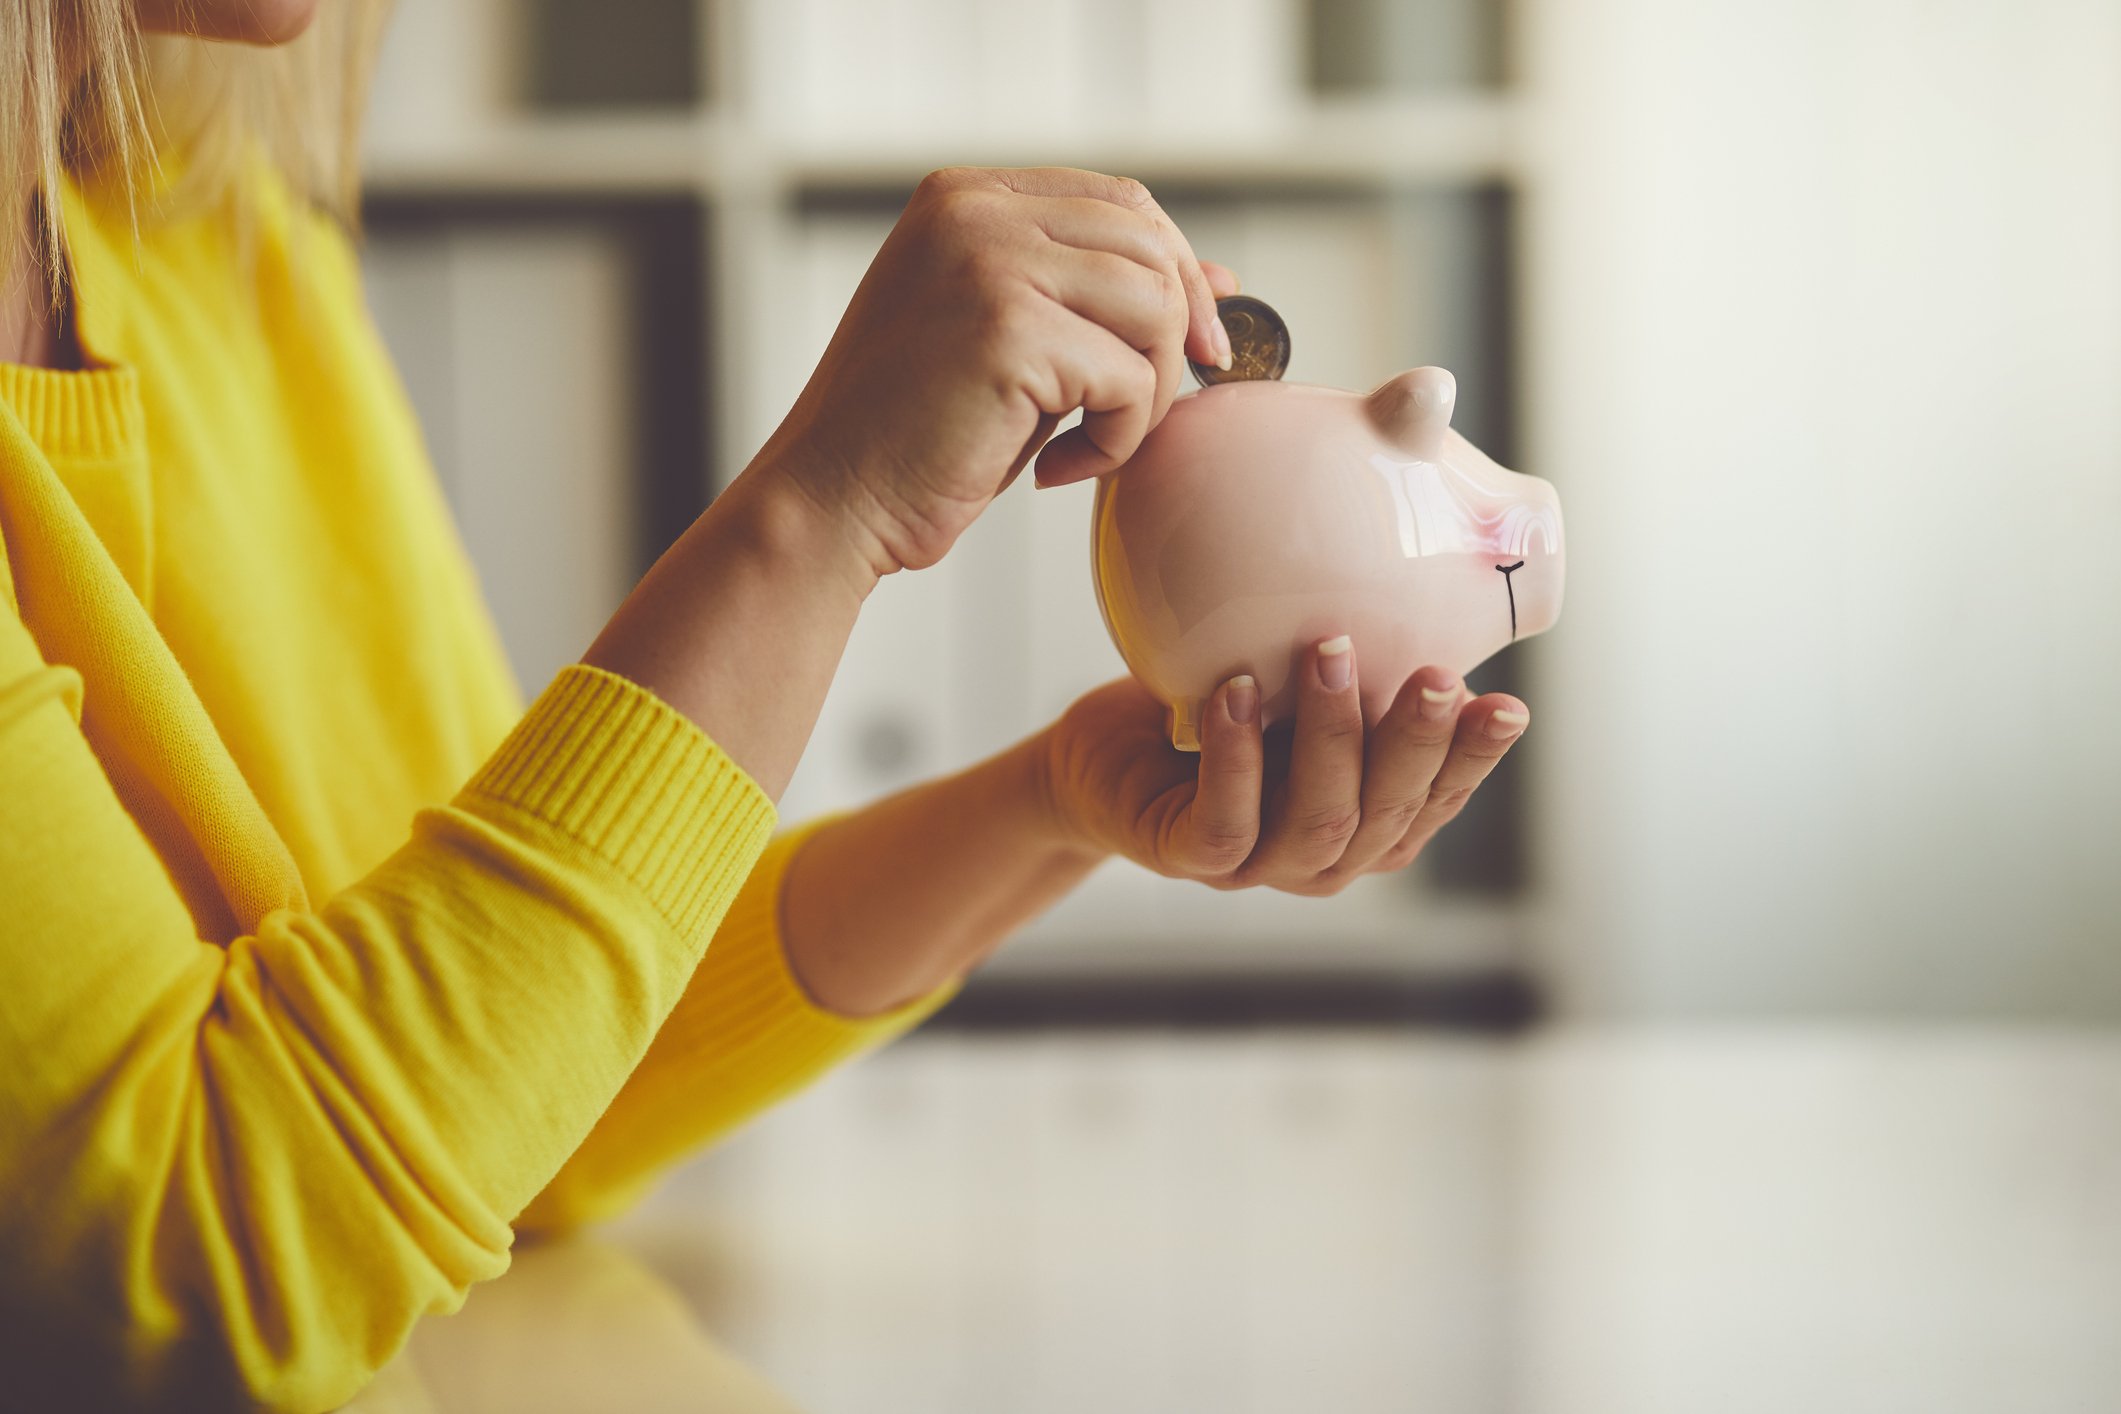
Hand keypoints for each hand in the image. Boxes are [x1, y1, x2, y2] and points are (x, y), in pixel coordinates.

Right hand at [755, 166, 1234, 574]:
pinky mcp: (1008, 331)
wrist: (829, 502)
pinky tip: (1054, 468)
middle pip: (1150, 244)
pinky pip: (1129, 379)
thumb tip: (1221, 279)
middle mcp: (973, 212)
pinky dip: (1115, 440)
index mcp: (964, 198)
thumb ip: (1095, 297)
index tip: (1191, 347)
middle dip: (1175, 334)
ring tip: (1091, 442)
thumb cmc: (914, 436)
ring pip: (1153, 306)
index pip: (1120, 200)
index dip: (1176, 270)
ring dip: (1146, 394)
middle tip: (1145, 411)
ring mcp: (988, 263)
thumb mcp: (1013, 343)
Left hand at [1037, 642, 1529, 894]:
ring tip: (1328, 652)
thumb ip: (1360, 661)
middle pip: (1387, 814)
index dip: (1474, 760)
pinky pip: (1224, 822)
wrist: (1107, 758)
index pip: (1436, 798)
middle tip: (1437, 675)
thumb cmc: (1221, 711)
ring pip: (1318, 822)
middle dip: (1417, 743)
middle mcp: (1327, 855)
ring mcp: (1259, 865)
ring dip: (1331, 736)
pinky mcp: (1189, 857)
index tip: (1510, 706)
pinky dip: (1236, 758)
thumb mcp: (1298, 680)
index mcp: (1370, 821)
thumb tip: (1426, 564)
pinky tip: (1238, 693)